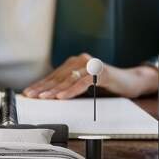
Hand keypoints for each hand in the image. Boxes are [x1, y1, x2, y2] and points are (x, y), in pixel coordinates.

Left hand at [23, 53, 158, 98]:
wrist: (130, 81)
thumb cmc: (104, 85)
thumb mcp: (82, 86)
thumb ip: (67, 88)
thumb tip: (47, 96)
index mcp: (74, 63)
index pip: (53, 75)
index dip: (40, 84)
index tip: (28, 92)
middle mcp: (80, 60)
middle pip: (58, 76)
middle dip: (43, 87)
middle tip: (30, 95)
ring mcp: (90, 64)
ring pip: (68, 78)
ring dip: (54, 89)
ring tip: (43, 97)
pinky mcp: (101, 71)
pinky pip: (83, 82)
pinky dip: (71, 90)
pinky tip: (62, 96)